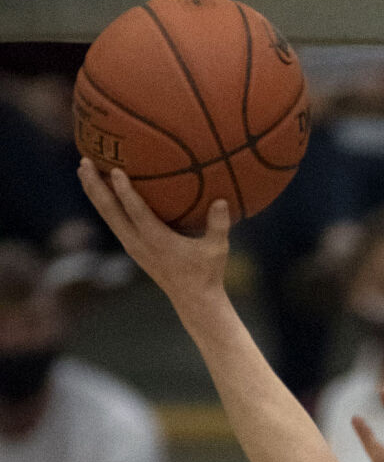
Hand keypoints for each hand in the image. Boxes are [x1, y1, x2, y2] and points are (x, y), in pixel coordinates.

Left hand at [77, 160, 228, 307]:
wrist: (193, 299)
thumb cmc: (207, 273)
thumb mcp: (217, 249)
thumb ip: (219, 224)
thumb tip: (222, 200)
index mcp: (157, 240)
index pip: (136, 213)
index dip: (125, 192)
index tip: (116, 171)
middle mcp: (138, 242)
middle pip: (109, 211)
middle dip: (95, 186)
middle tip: (85, 161)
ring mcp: (132, 245)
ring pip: (106, 215)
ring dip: (93, 192)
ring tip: (84, 169)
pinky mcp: (132, 247)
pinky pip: (112, 221)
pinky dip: (103, 203)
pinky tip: (101, 190)